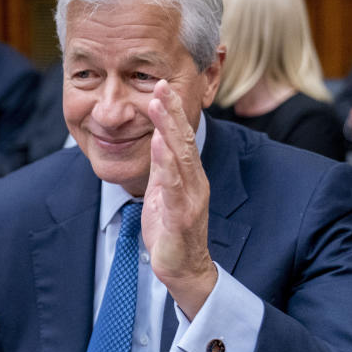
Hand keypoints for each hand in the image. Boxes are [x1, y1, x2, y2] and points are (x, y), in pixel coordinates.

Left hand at [142, 80, 216, 318]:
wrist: (183, 269)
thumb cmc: (171, 231)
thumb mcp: (163, 192)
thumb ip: (163, 167)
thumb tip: (156, 139)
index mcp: (188, 175)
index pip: (180, 137)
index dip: (171, 111)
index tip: (160, 84)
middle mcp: (194, 181)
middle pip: (183, 140)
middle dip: (171, 111)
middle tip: (161, 83)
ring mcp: (190, 198)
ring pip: (180, 157)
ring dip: (168, 129)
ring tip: (159, 105)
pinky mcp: (182, 216)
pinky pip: (174, 187)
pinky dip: (167, 164)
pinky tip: (159, 146)